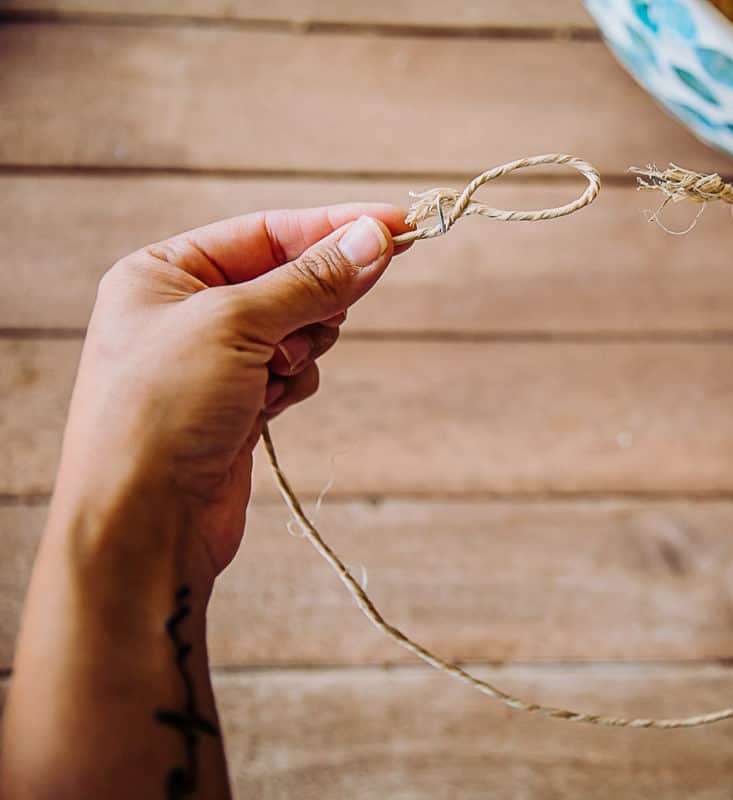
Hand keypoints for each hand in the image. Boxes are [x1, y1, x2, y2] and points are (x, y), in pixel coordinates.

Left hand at [53, 204, 410, 587]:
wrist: (142, 521)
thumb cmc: (162, 410)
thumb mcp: (236, 324)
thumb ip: (311, 280)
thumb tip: (374, 237)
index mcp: (163, 272)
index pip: (267, 230)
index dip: (335, 226)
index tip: (398, 223)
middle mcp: (184, 310)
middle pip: (288, 278)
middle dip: (314, 301)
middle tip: (321, 324)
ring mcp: (212, 360)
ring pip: (299, 328)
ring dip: (303, 348)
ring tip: (275, 374)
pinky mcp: (236, 405)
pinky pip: (293, 372)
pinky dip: (294, 384)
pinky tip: (268, 407)